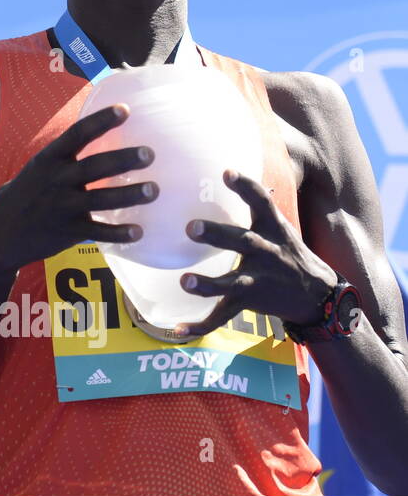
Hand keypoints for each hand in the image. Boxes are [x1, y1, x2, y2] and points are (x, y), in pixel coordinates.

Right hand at [0, 104, 157, 273]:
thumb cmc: (23, 197)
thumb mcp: (36, 171)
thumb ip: (62, 159)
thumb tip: (97, 140)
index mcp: (48, 159)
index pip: (77, 134)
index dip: (102, 120)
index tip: (125, 109)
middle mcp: (55, 180)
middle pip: (95, 166)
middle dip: (124, 159)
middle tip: (149, 154)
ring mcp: (61, 206)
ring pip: (102, 198)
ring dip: (129, 194)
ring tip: (153, 190)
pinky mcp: (66, 232)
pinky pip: (98, 232)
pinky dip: (118, 233)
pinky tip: (138, 232)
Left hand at [175, 169, 339, 337]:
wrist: (318, 296)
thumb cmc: (288, 253)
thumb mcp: (279, 226)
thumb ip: (256, 204)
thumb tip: (227, 165)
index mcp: (271, 230)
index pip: (261, 202)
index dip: (246, 186)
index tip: (226, 172)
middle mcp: (265, 253)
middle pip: (241, 241)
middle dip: (216, 235)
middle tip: (190, 227)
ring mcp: (257, 280)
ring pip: (230, 284)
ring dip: (207, 284)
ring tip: (185, 282)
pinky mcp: (248, 302)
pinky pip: (221, 316)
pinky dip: (200, 325)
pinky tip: (177, 329)